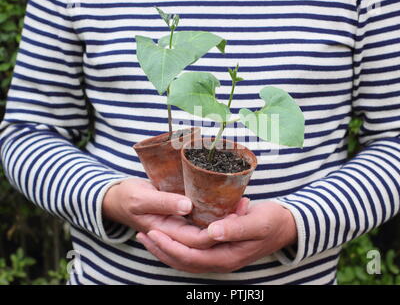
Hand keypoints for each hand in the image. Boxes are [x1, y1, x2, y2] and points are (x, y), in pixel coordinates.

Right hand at [102, 178, 248, 248]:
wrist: (116, 198)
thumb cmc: (126, 197)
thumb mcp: (141, 198)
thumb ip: (163, 202)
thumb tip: (187, 206)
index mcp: (166, 232)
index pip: (198, 240)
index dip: (217, 230)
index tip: (234, 215)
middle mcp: (175, 233)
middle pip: (207, 238)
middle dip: (228, 226)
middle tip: (245, 207)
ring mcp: (179, 227)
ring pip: (206, 231)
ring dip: (225, 221)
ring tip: (243, 204)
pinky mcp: (181, 219)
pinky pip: (201, 222)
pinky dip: (216, 215)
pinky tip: (229, 203)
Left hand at [136, 201, 296, 272]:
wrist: (286, 226)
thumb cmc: (272, 221)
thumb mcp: (257, 222)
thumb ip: (236, 228)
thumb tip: (212, 233)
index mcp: (227, 256)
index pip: (191, 256)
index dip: (170, 246)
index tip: (153, 231)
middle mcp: (220, 261)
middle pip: (183, 261)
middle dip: (161, 250)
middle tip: (141, 235)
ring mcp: (219, 258)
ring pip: (185, 260)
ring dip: (165, 250)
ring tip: (146, 238)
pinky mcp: (219, 250)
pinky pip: (192, 253)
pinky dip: (176, 247)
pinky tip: (168, 237)